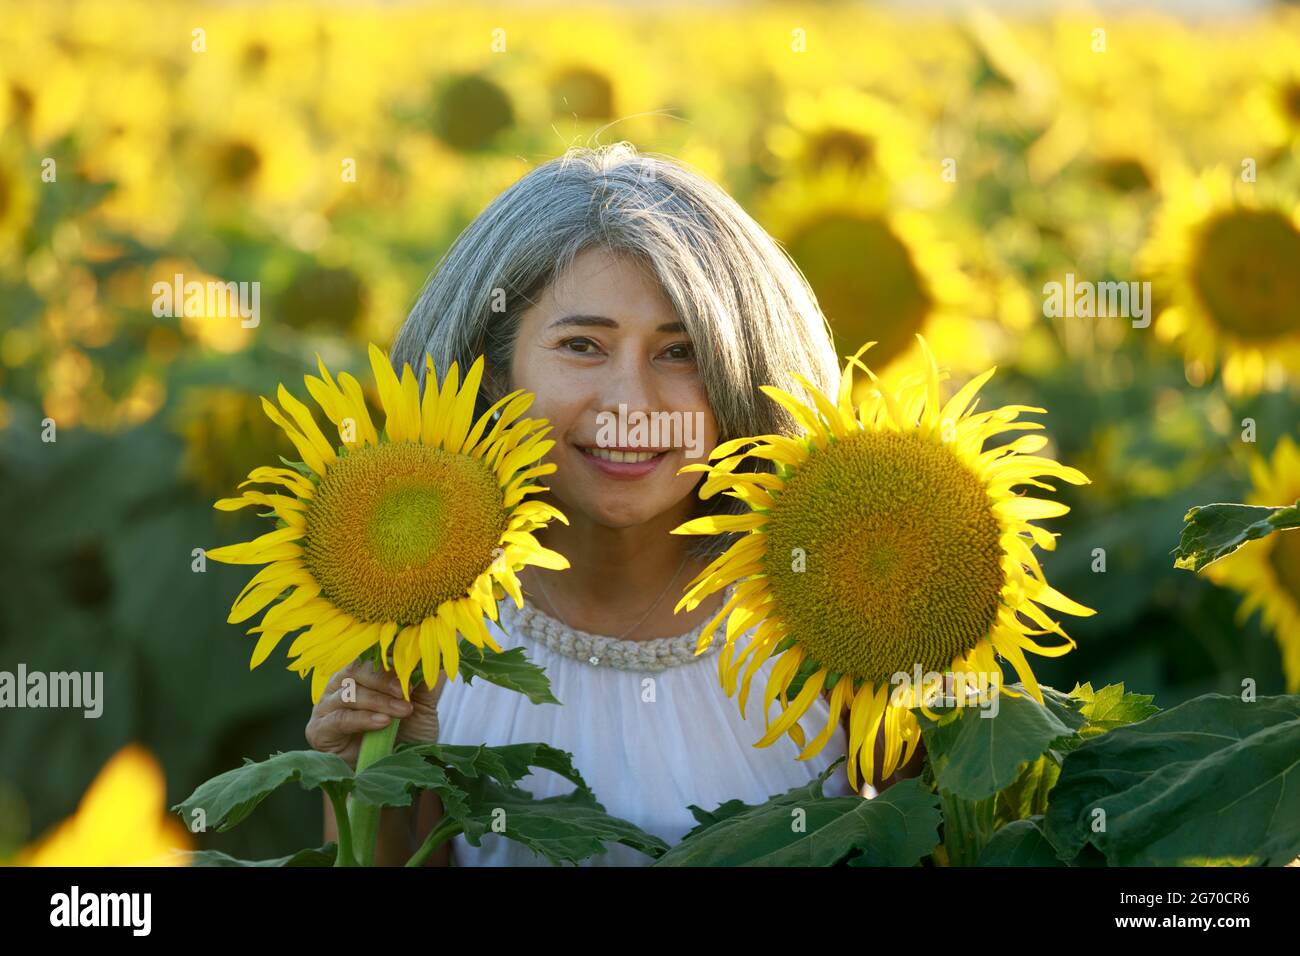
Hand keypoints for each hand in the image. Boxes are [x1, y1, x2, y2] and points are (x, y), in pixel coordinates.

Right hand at [305, 659, 446, 768]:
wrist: (396, 773)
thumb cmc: (406, 735)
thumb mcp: (422, 705)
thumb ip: (424, 680)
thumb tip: (434, 654)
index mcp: (361, 672)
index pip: (369, 655)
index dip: (390, 659)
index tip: (413, 668)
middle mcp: (340, 684)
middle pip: (355, 669)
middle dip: (384, 680)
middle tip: (405, 693)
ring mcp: (325, 706)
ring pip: (349, 693)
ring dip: (379, 701)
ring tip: (401, 712)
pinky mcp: (318, 730)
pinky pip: (340, 718)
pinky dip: (363, 718)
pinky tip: (382, 724)